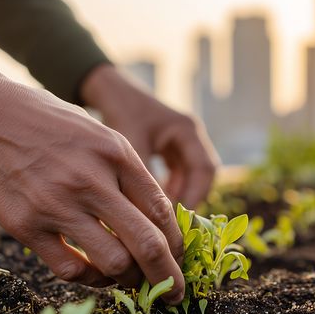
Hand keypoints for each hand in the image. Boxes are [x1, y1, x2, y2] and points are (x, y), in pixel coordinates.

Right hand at [0, 34, 184, 302]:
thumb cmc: (42, 121)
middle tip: (175, 293)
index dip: (178, 243)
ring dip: (129, 281)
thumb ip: (125, 172)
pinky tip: (93, 273)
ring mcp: (57, 205)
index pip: (163, 210)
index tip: (179, 258)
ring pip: (114, 264)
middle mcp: (92, 180)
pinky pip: (71, 269)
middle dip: (168, 277)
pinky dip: (90, 279)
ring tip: (130, 282)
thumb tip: (155, 219)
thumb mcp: (95, 133)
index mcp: (116, 152)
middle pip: (148, 244)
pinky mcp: (26, 225)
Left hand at [80, 65, 218, 207]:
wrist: (109, 91)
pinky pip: (178, 175)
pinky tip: (153, 204)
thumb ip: (144, 174)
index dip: (196, 195)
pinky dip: (169, 189)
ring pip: (191, 177)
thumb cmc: (121, 112)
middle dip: (190, 199)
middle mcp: (191, 136)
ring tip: (162, 217)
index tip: (179, 217)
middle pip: (203, 176)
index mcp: (188, 129)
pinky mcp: (171, 149)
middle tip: (173, 222)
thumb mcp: (132, 143)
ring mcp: (183, 143)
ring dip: (180, 196)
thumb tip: (148, 213)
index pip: (205, 168)